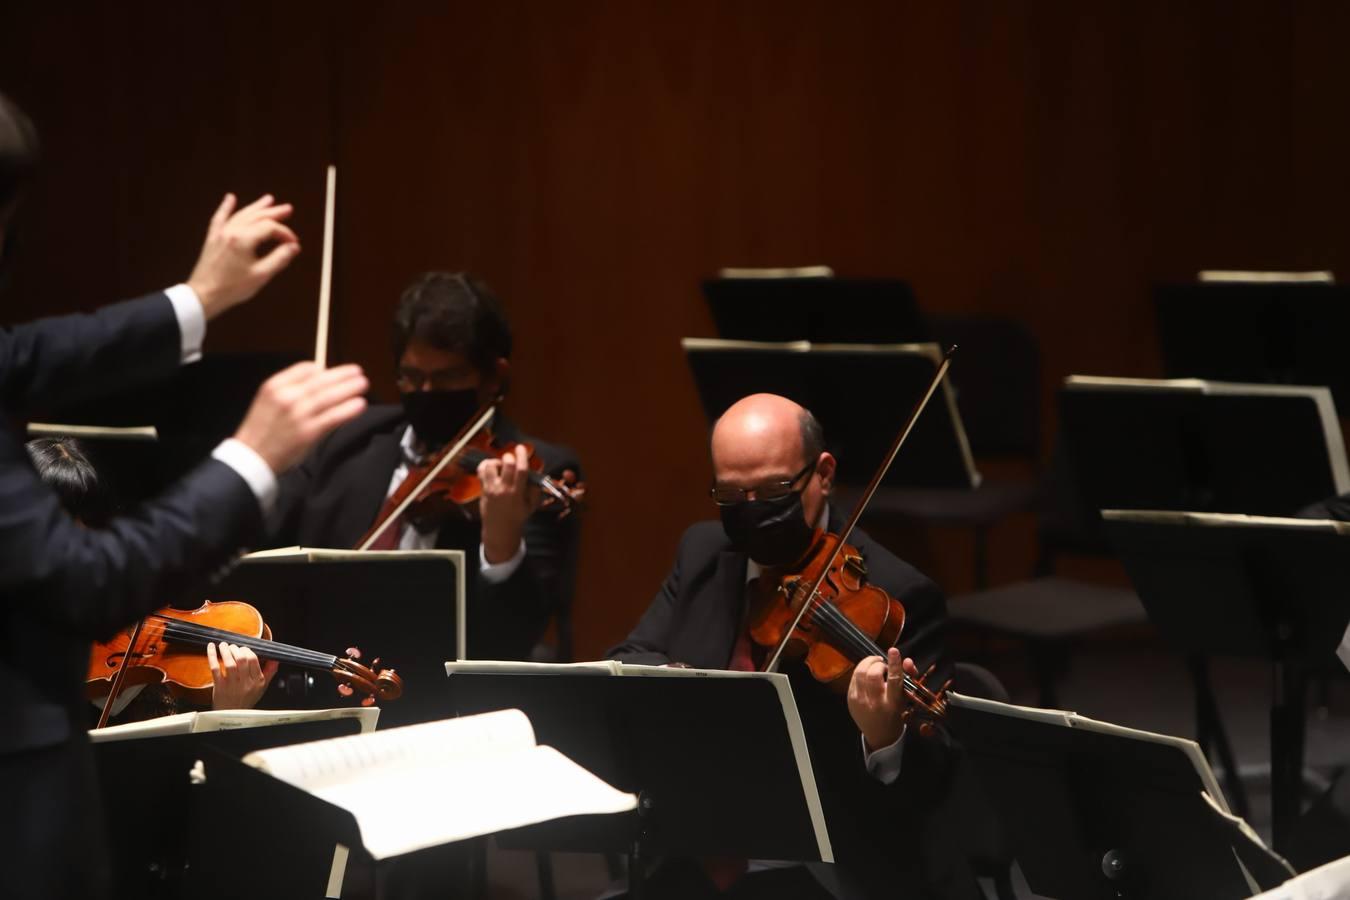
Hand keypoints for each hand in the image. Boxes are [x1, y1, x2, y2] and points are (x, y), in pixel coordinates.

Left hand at [187, 193, 299, 319]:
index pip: (270, 228)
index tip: (293, 243)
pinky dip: (225, 207)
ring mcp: (221, 233)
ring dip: (256, 206)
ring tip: (268, 200)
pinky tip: (230, 198)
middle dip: (274, 212)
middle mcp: (232, 231)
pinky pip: (220, 218)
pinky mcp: (213, 238)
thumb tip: (293, 247)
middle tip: (288, 209)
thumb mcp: (261, 275)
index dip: (284, 233)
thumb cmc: (232, 288)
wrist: (204, 295)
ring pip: (241, 214)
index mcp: (244, 239)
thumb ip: (279, 259)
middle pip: (256, 216)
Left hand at [208, 642, 278, 709]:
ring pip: (229, 663)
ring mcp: (232, 685)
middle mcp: (245, 683)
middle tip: (232, 646)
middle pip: (241, 659)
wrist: (232, 715)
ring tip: (223, 645)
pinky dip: (212, 656)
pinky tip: (211, 648)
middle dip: (236, 649)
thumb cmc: (246, 700)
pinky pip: (215, 668)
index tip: (243, 648)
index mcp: (257, 681)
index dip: (247, 650)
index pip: (253, 660)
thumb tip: (276, 659)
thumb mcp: (262, 687)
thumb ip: (270, 672)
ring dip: (225, 650)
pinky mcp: (219, 687)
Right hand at [234, 362, 367, 472]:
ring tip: (363, 384)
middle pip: (321, 380)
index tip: (333, 370)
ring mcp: (298, 415)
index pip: (304, 369)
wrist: (252, 458)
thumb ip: (290, 388)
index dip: (322, 368)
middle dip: (343, 375)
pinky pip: (333, 417)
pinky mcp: (308, 432)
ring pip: (329, 396)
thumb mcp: (268, 401)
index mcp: (274, 386)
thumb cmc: (263, 430)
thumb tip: (318, 377)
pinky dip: (349, 409)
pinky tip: (359, 404)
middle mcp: (286, 397)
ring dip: (350, 388)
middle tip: (358, 371)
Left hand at [477, 444, 536, 563]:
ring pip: (491, 466)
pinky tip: (492, 469)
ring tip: (501, 466)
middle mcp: (504, 489)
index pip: (521, 470)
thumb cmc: (517, 517)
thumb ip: (535, 490)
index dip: (522, 456)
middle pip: (506, 465)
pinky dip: (486, 466)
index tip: (521, 448)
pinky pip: (481, 472)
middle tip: (512, 459)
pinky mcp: (483, 489)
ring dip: (497, 461)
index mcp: (517, 493)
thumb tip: (536, 475)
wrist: (499, 529)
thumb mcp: (532, 506)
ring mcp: (491, 488)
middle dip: (510, 457)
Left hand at [847, 648, 917, 751]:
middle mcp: (874, 703)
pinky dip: (861, 671)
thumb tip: (906, 660)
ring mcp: (859, 702)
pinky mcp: (850, 700)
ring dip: (868, 663)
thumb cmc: (896, 714)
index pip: (893, 679)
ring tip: (875, 664)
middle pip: (873, 674)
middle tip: (883, 664)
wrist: (880, 735)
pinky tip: (867, 674)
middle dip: (878, 663)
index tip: (894, 651)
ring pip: (860, 673)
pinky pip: (854, 677)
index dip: (894, 663)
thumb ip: (908, 678)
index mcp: (892, 704)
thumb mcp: (906, 698)